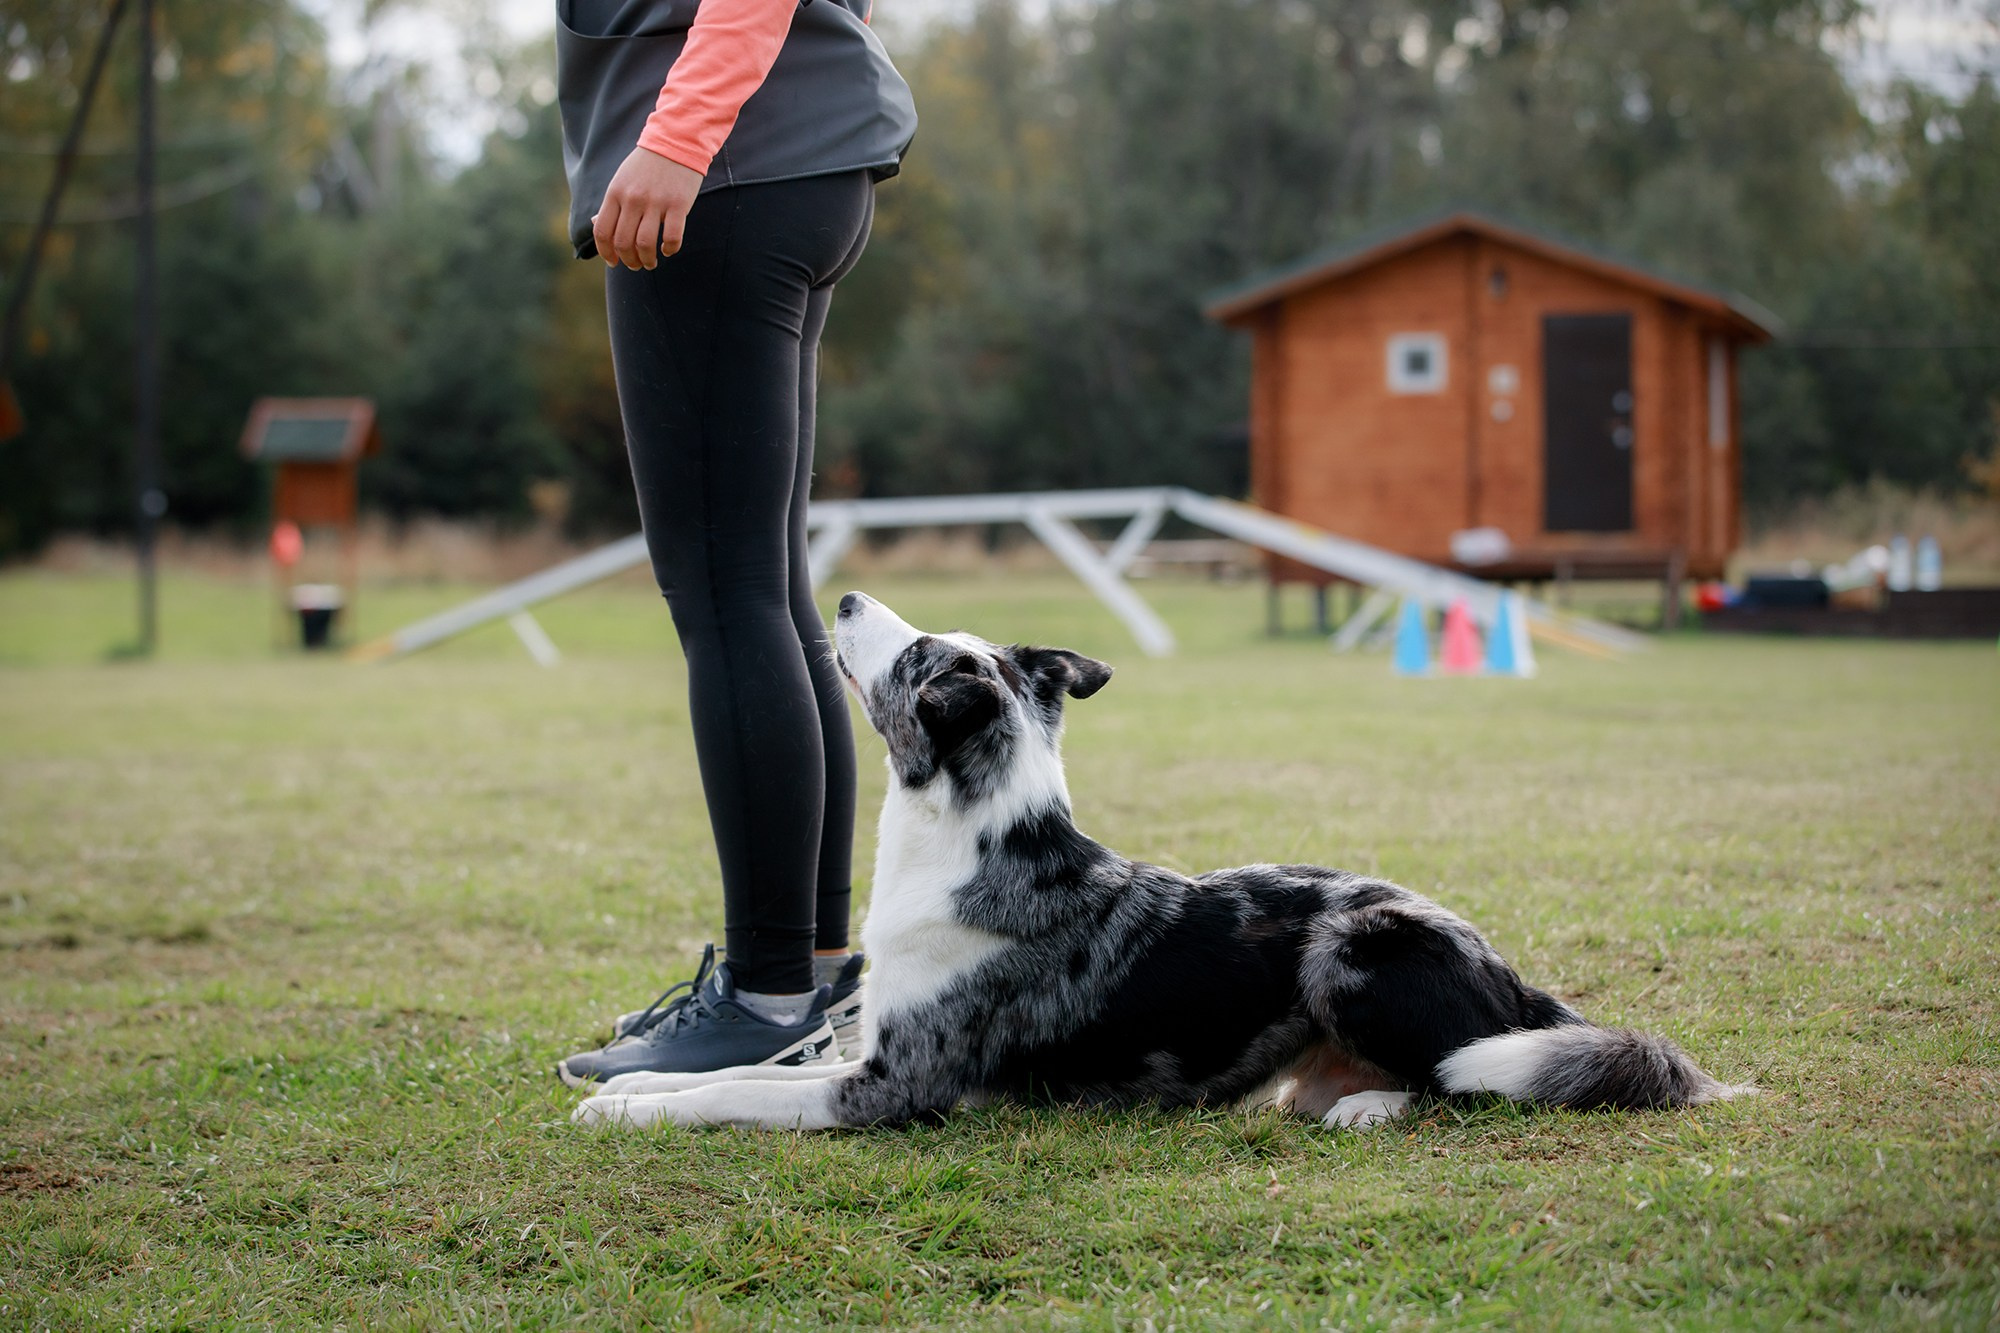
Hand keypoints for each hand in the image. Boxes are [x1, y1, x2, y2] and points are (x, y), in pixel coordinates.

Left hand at [591, 147, 703, 269]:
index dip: (606, 253)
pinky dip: (670, 249)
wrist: (675, 141)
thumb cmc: (646, 165)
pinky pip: (672, 237)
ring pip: (645, 244)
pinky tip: (669, 249)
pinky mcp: (678, 204)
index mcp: (615, 193)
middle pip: (623, 242)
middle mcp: (633, 199)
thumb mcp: (621, 180)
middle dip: (628, 261)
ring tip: (651, 263)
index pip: (602, 232)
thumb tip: (596, 226)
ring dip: (647, 260)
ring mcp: (656, 202)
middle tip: (635, 265)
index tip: (613, 262)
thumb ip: (611, 204)